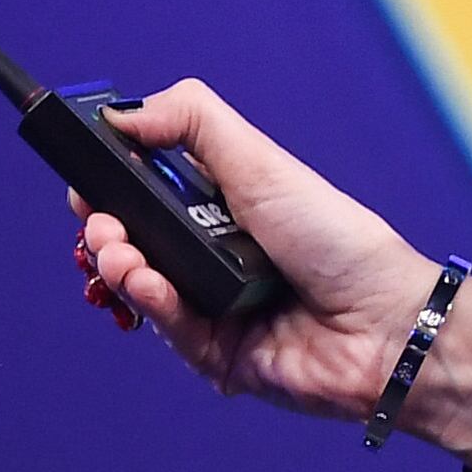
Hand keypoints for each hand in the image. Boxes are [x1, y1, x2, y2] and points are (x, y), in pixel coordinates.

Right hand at [67, 78, 471, 458]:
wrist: (385, 322)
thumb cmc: (335, 237)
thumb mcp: (259, 162)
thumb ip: (191, 123)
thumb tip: (120, 112)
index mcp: (226, 209)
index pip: (148, 195)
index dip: (112, 188)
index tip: (86, 178)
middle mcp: (216, 257)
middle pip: (134, 243)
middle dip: (105, 229)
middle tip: (99, 220)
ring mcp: (215, 309)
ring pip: (141, 288)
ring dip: (118, 265)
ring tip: (119, 252)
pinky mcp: (217, 358)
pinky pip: (168, 330)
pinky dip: (153, 303)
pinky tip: (147, 283)